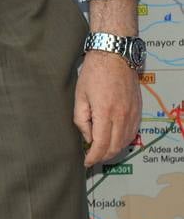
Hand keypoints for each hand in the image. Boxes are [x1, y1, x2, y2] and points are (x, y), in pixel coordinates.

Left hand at [75, 50, 140, 167]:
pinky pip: (132, 133)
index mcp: (105, 113)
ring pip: (125, 142)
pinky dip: (123, 141)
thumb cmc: (94, 73)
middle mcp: (122, 117)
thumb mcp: (80, 95)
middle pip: (115, 147)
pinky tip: (113, 140)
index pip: (101, 145)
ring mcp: (132, 114)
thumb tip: (87, 136)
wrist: (115, 56)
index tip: (86, 161)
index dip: (93, 157)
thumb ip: (81, 119)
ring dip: (113, 151)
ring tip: (101, 151)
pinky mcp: (138, 111)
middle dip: (103, 157)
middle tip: (92, 158)